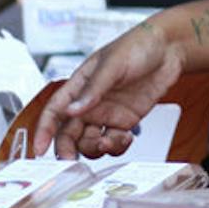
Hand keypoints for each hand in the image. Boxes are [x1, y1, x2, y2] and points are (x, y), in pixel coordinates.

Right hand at [34, 22, 184, 158]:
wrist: (169, 49)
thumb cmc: (138, 45)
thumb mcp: (113, 64)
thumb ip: (93, 89)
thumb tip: (72, 109)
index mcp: (80, 84)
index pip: (55, 110)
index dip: (44, 130)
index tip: (39, 149)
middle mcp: (90, 102)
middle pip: (69, 133)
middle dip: (68, 149)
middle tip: (72, 162)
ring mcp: (107, 113)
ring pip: (90, 142)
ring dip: (96, 149)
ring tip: (110, 142)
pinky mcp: (125, 121)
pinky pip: (113, 142)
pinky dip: (117, 147)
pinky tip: (126, 138)